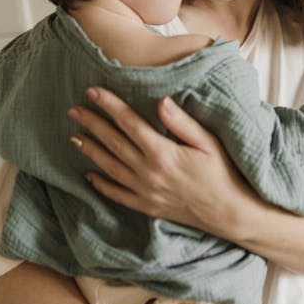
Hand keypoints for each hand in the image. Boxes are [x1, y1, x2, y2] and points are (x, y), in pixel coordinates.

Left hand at [68, 88, 251, 233]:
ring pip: (110, 167)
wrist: (229, 212)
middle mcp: (148, 172)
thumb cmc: (223, 173)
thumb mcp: (208, 142)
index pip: (129, 123)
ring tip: (74, 137)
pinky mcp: (147, 206)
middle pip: (114, 142)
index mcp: (163, 152)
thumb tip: (161, 101)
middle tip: (73, 110)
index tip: (92, 91)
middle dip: (92, 124)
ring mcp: (145, 191)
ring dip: (91, 151)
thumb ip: (182, 122)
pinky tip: (89, 175)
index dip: (110, 105)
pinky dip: (101, 185)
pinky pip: (118, 195)